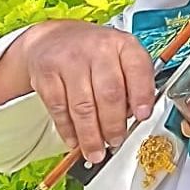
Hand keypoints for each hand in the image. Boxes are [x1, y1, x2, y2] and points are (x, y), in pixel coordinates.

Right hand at [0, 20, 154, 162]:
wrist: (54, 37)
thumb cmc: (95, 53)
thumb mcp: (121, 57)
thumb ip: (133, 83)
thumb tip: (135, 119)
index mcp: (123, 44)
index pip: (138, 69)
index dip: (142, 95)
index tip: (143, 116)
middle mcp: (97, 48)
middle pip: (109, 94)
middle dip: (113, 125)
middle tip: (116, 142)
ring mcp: (69, 60)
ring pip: (83, 106)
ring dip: (91, 136)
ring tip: (96, 152)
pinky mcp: (46, 73)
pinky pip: (59, 109)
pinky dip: (68, 130)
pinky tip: (74, 141)